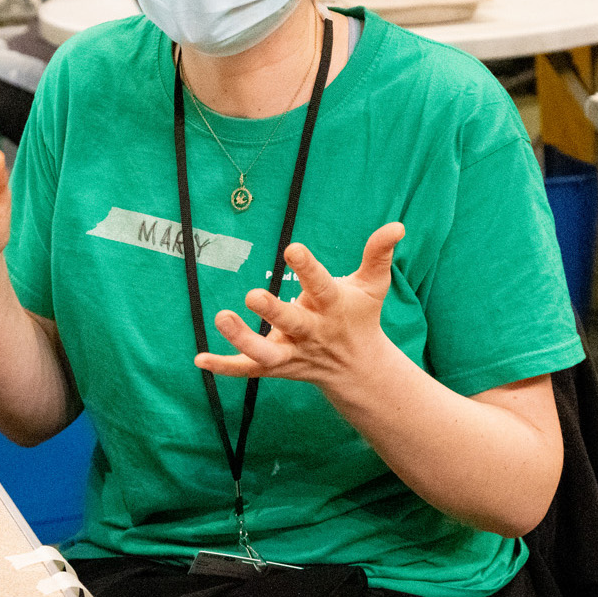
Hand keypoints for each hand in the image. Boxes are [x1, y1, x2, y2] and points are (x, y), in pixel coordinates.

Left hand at [197, 223, 405, 383]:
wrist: (357, 369)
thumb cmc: (359, 316)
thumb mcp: (373, 286)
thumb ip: (378, 255)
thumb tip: (397, 226)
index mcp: (332, 307)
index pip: (320, 286)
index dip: (307, 268)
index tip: (292, 248)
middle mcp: (311, 332)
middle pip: (292, 324)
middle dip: (273, 312)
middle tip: (253, 295)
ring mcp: (292, 353)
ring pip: (265, 354)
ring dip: (243, 340)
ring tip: (221, 318)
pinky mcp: (274, 368)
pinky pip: (247, 370)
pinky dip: (224, 367)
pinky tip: (200, 359)